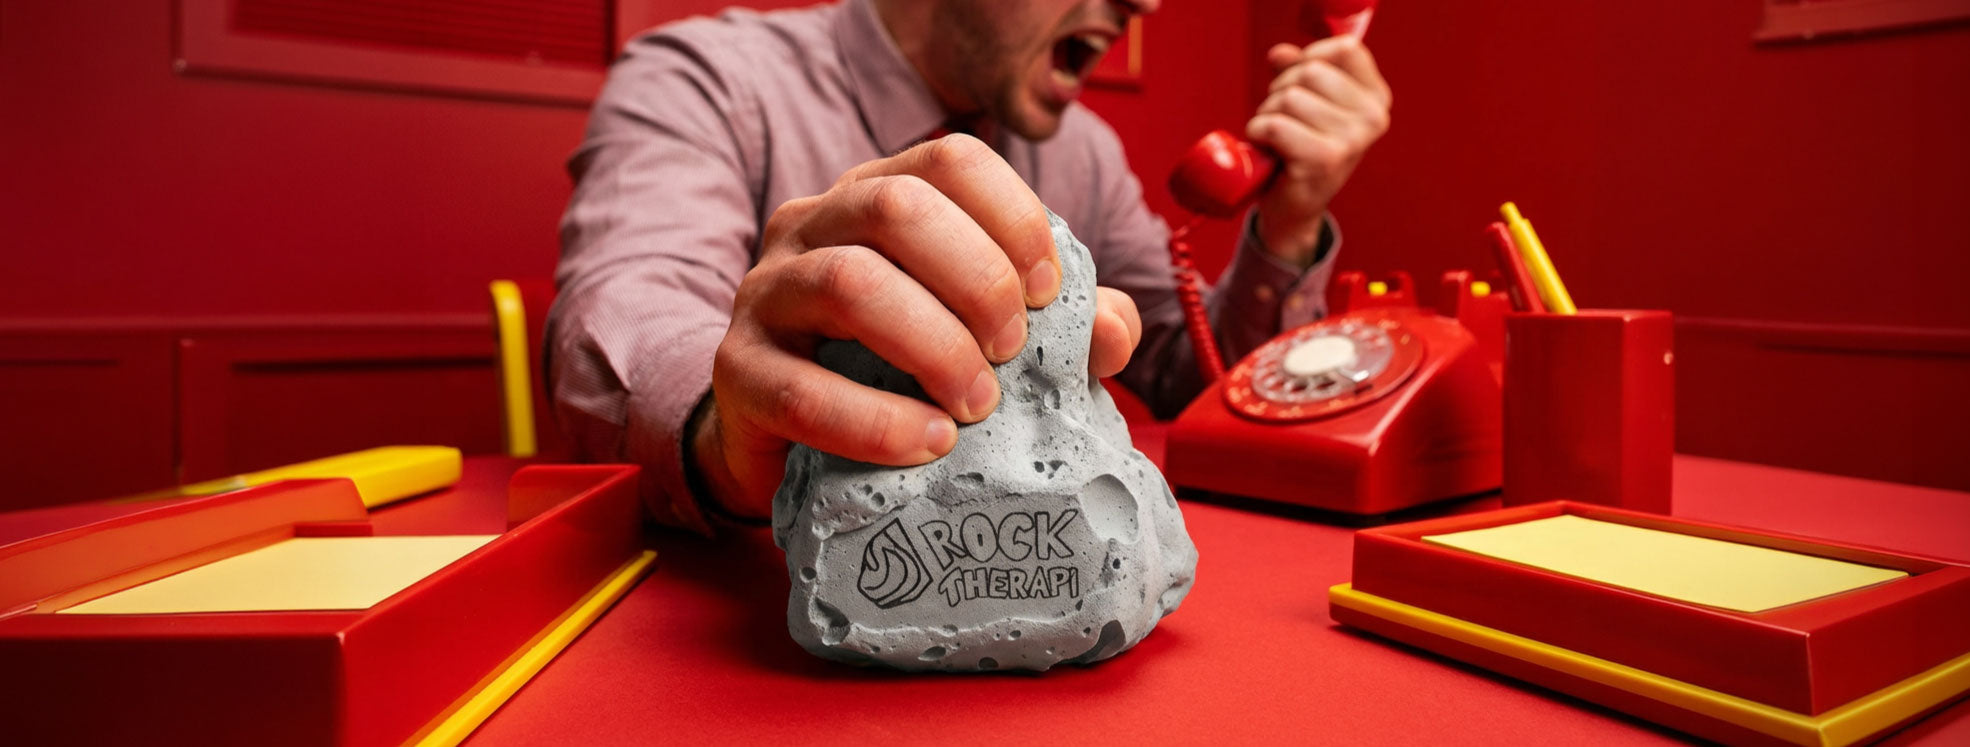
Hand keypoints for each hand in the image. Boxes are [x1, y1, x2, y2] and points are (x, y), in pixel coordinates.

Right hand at [693, 135, 1144, 517]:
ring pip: (848, 282)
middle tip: (1012, 350)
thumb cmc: (898, 376)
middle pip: (897, 207)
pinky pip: (801, 389)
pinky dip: (876, 421)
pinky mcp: (738, 372)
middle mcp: (813, 225)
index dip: (1013, 217)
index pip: (949, 159)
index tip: (1049, 292)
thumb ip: (1058, 329)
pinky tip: (929, 444)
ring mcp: (766, 292)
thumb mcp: (981, 340)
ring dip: (932, 344)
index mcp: (877, 196)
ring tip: (977, 405)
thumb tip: (1115, 329)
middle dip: (975, 279)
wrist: (792, 448)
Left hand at [1246, 35, 1391, 264]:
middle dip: (1281, 91)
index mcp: (1376, 98)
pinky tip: (1268, 150)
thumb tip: (1280, 53)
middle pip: (1310, 71)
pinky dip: (1258, 133)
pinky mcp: (1325, 160)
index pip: (1344, 49)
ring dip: (1268, 115)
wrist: (1294, 208)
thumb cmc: (1298, 149)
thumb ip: (1295, 69)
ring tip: (1277, 138)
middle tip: (1284, 121)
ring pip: (1288, 97)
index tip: (1299, 85)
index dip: (1310, 58)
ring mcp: (1352, 140)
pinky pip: (1274, 124)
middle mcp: (1373, 118)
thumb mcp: (1304, 101)